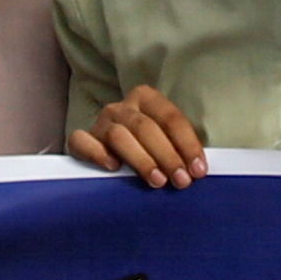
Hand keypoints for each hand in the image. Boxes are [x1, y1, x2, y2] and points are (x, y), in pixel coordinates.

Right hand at [65, 85, 210, 191]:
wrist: (109, 152)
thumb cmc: (147, 149)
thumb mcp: (165, 142)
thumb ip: (178, 149)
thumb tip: (198, 170)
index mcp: (146, 99)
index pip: (171, 118)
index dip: (187, 144)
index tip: (198, 171)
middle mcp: (122, 107)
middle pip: (146, 127)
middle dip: (167, 155)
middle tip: (181, 180)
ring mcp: (100, 122)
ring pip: (119, 136)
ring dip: (141, 160)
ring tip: (157, 181)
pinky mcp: (82, 139)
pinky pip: (83, 142)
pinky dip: (97, 153)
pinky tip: (113, 167)